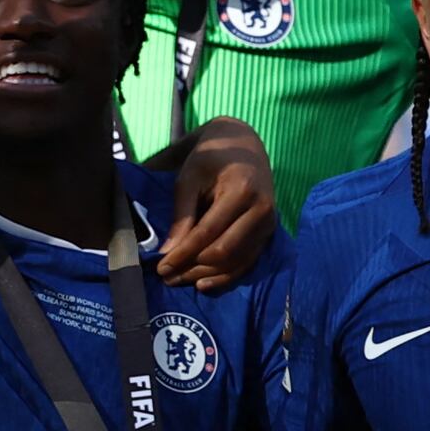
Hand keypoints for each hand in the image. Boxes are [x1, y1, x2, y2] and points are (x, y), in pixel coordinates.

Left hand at [156, 119, 276, 288]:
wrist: (243, 147)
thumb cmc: (210, 160)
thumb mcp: (189, 180)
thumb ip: (181, 216)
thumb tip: (168, 252)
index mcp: (241, 191)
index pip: (208, 232)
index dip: (183, 254)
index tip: (160, 268)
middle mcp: (261, 210)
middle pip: (224, 251)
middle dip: (192, 267)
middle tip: (167, 276)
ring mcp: (269, 223)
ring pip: (236, 261)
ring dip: (206, 275)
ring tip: (180, 280)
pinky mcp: (269, 232)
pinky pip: (247, 261)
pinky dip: (225, 275)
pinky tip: (204, 282)